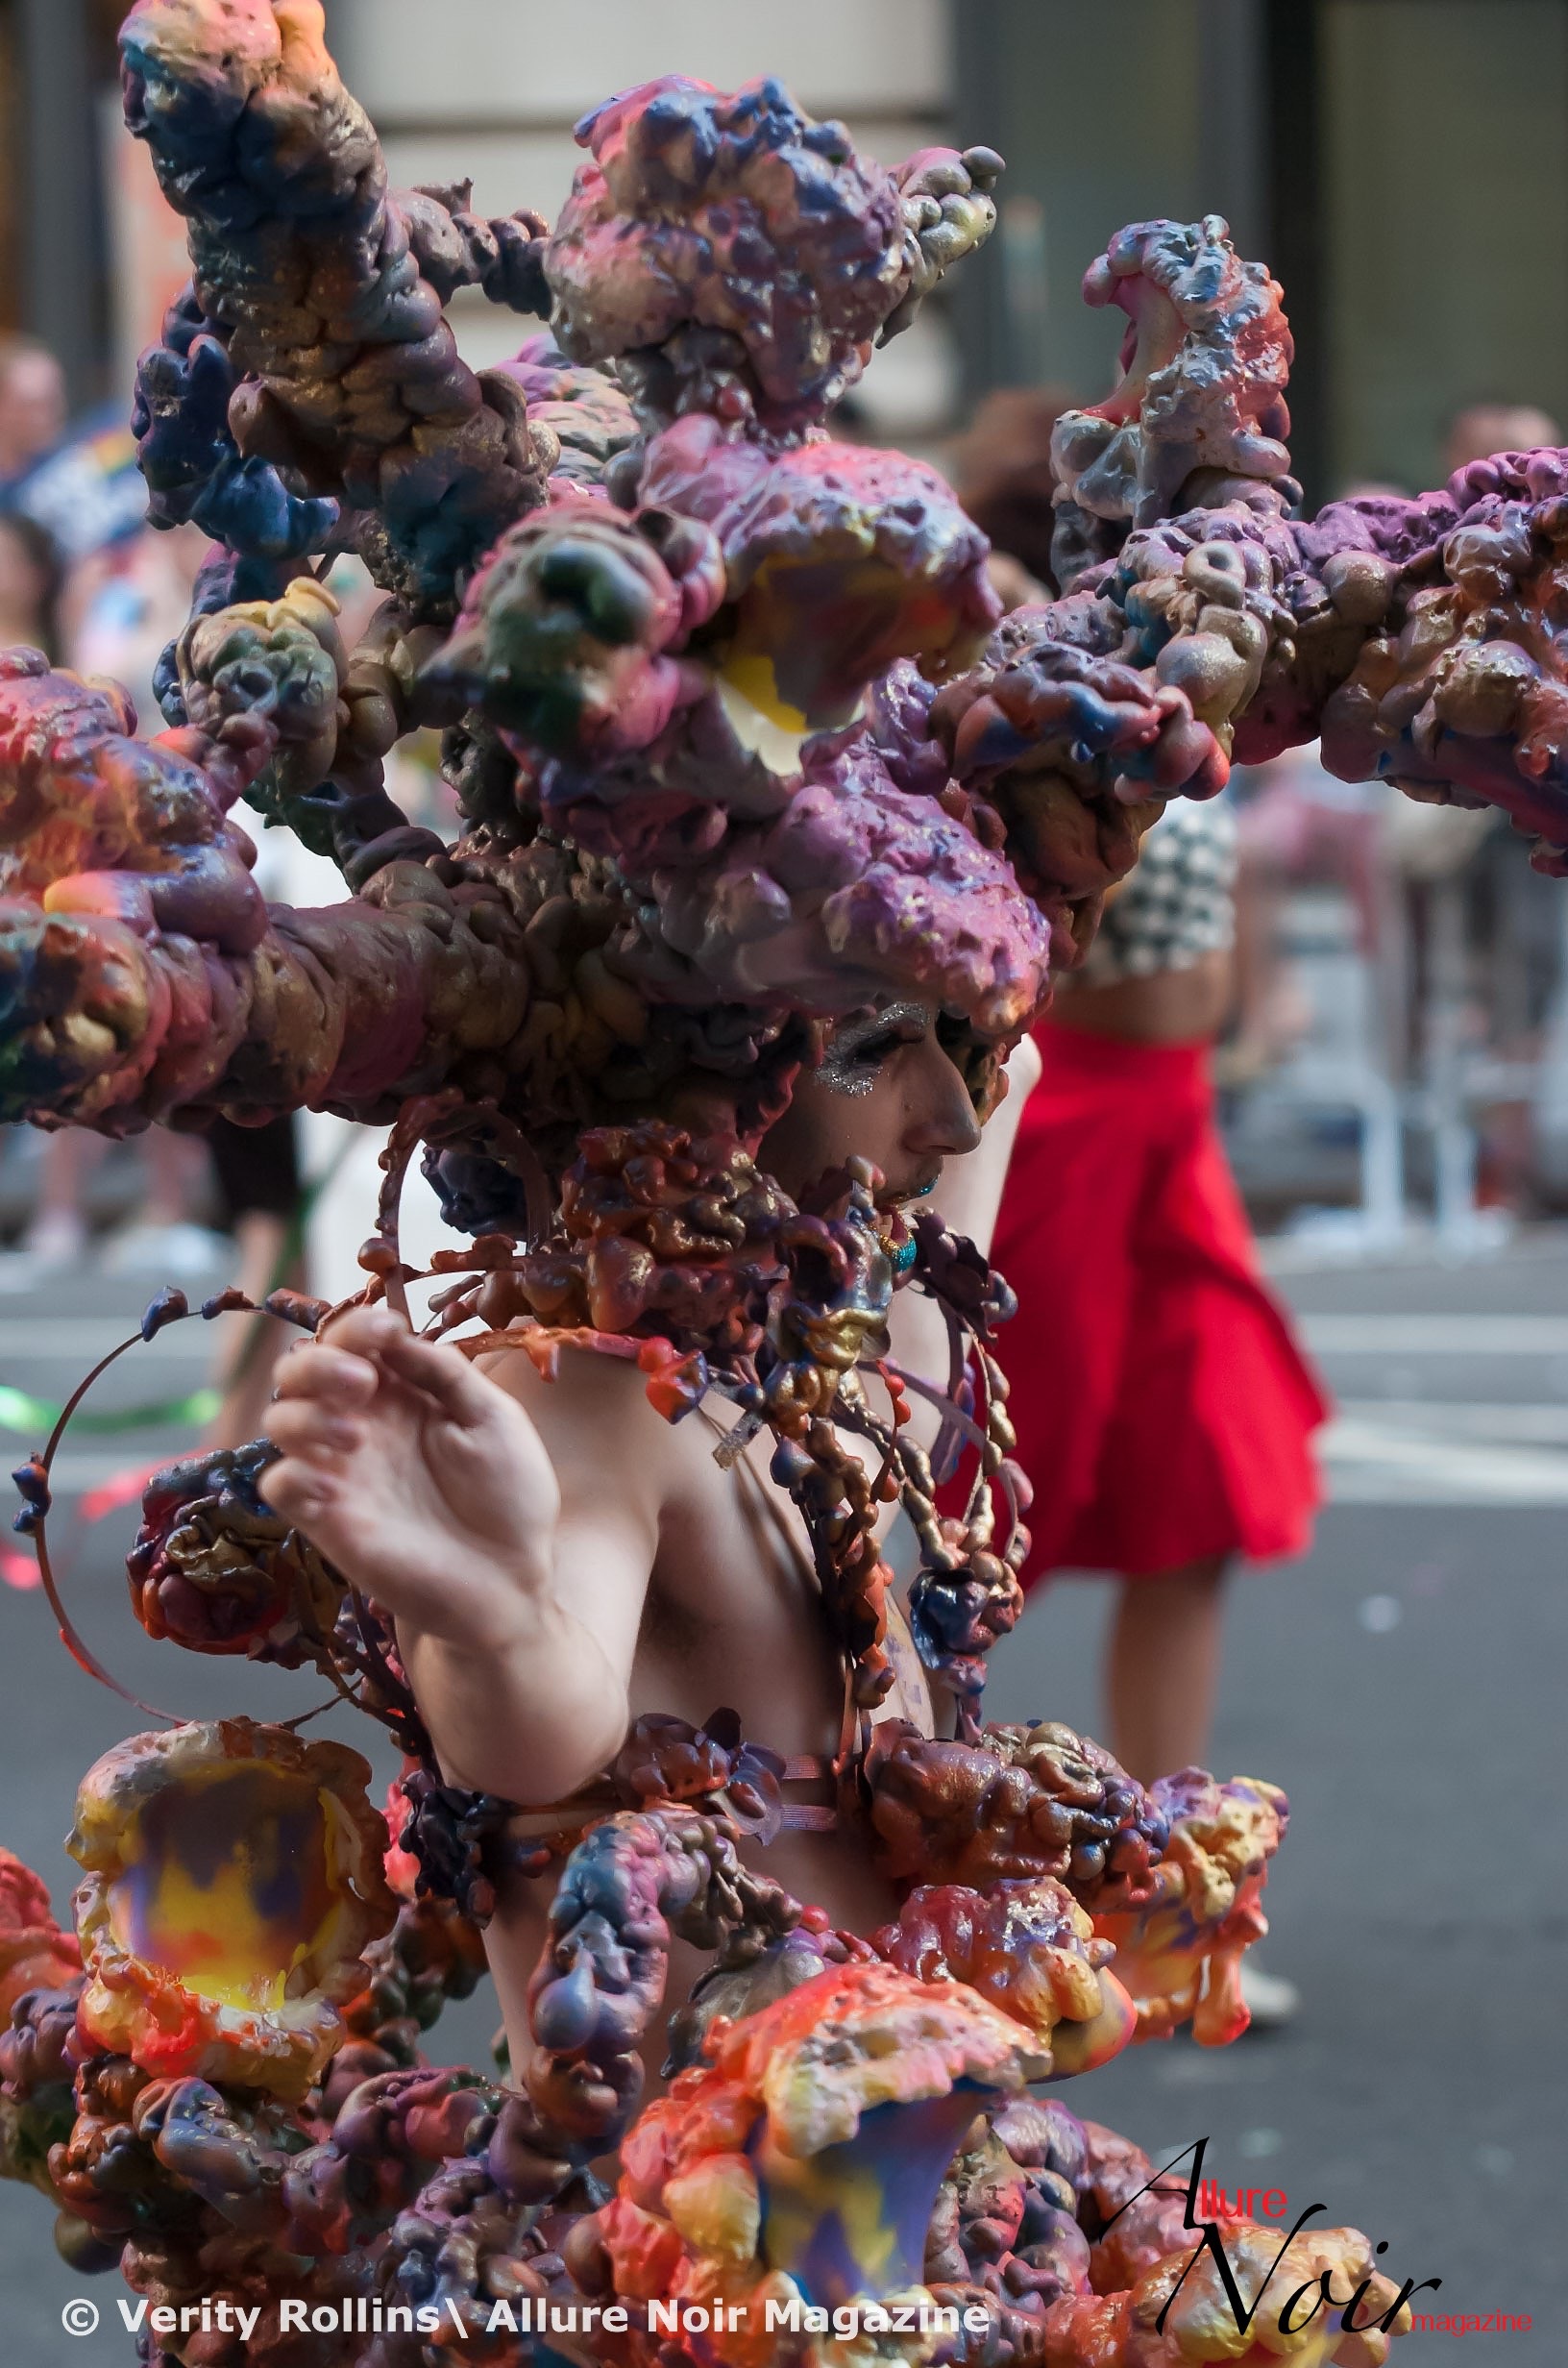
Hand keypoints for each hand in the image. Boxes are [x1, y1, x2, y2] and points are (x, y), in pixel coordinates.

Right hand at [259, 1305, 560, 1650]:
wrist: (508, 1581)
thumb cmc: (509, 1498)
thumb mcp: (493, 1418)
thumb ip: (445, 1372)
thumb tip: (397, 1333)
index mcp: (403, 1393)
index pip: (355, 1342)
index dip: (359, 1326)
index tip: (386, 1331)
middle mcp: (363, 1424)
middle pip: (301, 1369)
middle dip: (319, 1362)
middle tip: (362, 1383)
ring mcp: (340, 1470)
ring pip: (279, 1418)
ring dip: (305, 1412)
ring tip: (356, 1436)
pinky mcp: (325, 1519)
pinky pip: (278, 1484)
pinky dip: (293, 1472)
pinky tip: (334, 1481)